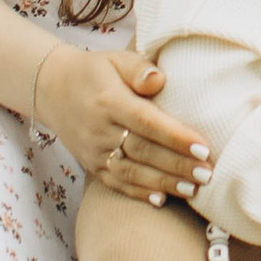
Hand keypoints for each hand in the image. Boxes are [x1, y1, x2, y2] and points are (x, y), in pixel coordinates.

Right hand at [37, 43, 211, 197]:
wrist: (52, 89)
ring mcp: (93, 151)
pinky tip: (162, 200)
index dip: (175, 137)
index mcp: (109, 101)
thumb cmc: (95, 72)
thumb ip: (139, 68)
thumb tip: (159, 79)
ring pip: (132, 172)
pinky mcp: (91, 165)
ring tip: (194, 190)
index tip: (203, 147)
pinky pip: (116, 183)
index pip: (147, 122)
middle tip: (208, 174)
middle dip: (177, 165)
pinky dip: (139, 193)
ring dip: (164, 183)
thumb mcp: (116, 60)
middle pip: (143, 151)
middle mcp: (99, 129)